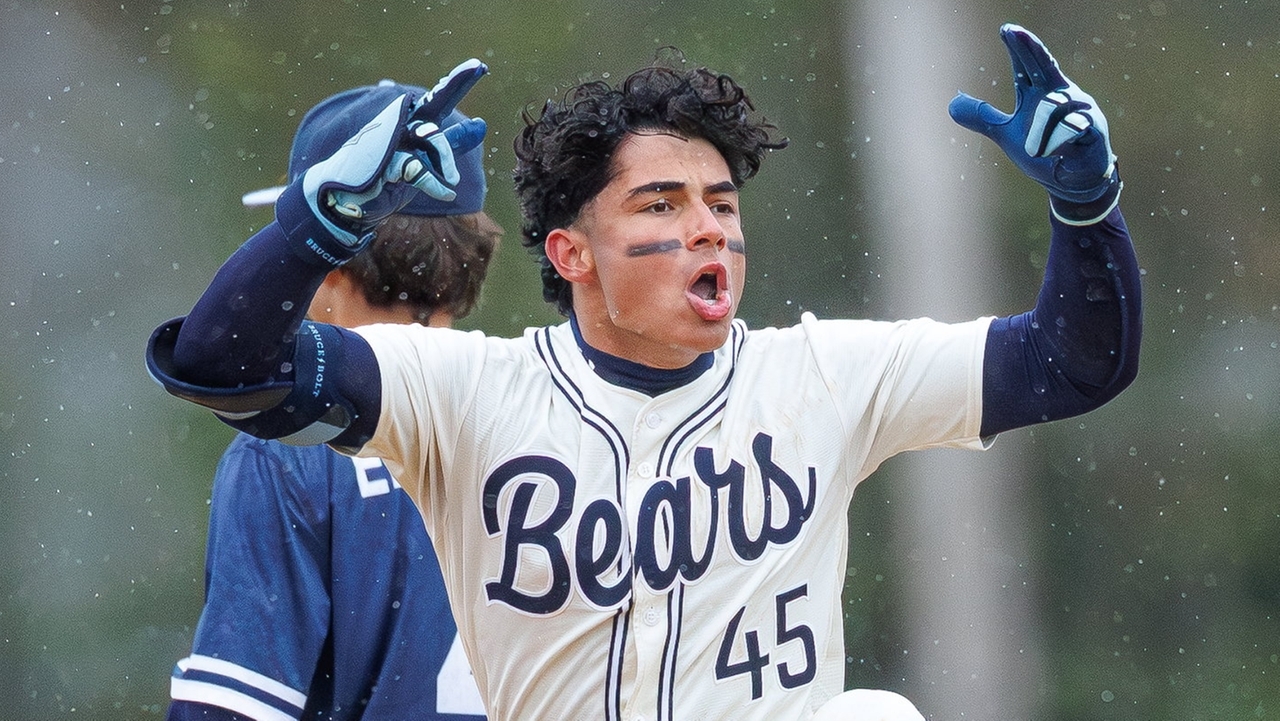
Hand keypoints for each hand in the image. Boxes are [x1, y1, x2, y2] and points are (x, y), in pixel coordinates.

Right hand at [279, 59, 488, 264]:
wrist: (344, 201)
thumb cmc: (384, 178)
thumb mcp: (423, 159)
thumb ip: (451, 143)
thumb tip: (482, 125)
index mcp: (411, 123)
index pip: (438, 100)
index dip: (457, 82)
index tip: (479, 66)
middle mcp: (401, 124)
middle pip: (434, 102)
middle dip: (455, 84)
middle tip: (477, 65)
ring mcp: (392, 139)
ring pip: (431, 138)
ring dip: (445, 162)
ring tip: (453, 181)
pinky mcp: (385, 159)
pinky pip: (418, 169)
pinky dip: (434, 184)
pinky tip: (446, 193)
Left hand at [949, 24, 1119, 222]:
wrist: (1073, 182)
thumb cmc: (1043, 150)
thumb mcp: (1006, 134)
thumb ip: (983, 118)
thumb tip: (952, 104)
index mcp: (1043, 93)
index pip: (1030, 66)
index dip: (1020, 48)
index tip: (1006, 30)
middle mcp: (1063, 96)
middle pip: (1045, 68)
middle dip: (1031, 50)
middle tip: (1014, 33)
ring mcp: (1082, 112)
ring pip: (1051, 110)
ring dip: (1039, 132)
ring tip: (1041, 149)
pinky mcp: (1095, 131)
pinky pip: (1072, 130)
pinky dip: (1060, 141)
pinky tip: (1059, 149)